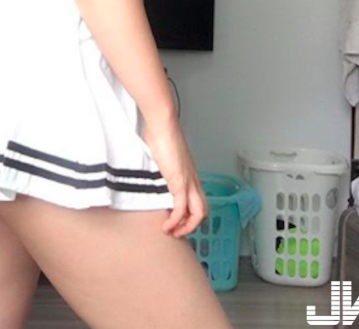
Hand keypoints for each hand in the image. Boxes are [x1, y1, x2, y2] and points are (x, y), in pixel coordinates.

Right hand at [142, 118, 208, 238]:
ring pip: (198, 213)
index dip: (191, 215)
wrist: (163, 125)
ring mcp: (189, 182)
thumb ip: (163, 168)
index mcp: (191, 174)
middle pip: (203, 210)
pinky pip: (181, 209)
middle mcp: (193, 180)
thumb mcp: (164, 157)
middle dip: (191, 225)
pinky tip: (167, 226)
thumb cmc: (162, 135)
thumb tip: (155, 173)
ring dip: (186, 227)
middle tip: (177, 231)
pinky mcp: (180, 182)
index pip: (199, 200)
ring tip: (173, 232)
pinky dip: (175, 221)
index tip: (178, 221)